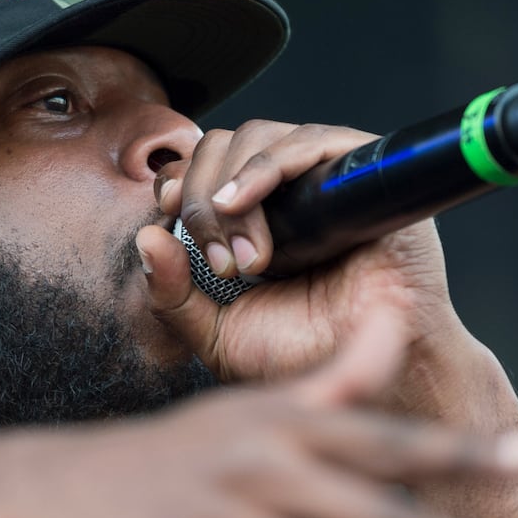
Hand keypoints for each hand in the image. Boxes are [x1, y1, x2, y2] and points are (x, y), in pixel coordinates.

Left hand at [135, 120, 467, 391]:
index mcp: (252, 217)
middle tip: (220, 264)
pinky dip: (267, 165)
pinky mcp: (367, 171)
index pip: (202, 167)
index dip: (179, 182)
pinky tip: (241, 202)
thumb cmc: (302, 357)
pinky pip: (310, 140)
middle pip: (222, 145)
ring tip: (243, 255)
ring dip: (233, 189)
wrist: (372, 380)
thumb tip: (145, 236)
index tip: (168, 214)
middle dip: (203, 199)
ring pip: (257, 137)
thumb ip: (172, 294)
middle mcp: (288, 191)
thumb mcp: (215, 334)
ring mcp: (326, 176)